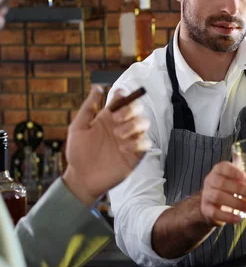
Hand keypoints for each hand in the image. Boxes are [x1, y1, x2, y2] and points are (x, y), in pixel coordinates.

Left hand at [63, 86, 149, 205]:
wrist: (81, 179)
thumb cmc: (77, 153)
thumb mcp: (78, 128)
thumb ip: (88, 108)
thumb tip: (97, 88)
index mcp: (108, 118)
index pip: (122, 100)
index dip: (123, 96)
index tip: (117, 98)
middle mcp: (121, 126)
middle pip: (137, 109)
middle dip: (130, 109)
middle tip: (116, 119)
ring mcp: (129, 140)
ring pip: (144, 123)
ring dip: (134, 125)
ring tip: (118, 136)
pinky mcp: (135, 155)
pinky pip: (146, 143)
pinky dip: (138, 143)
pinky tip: (123, 149)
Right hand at [200, 161, 245, 225]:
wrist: (215, 205)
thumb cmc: (233, 187)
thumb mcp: (245, 178)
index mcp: (220, 170)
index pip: (222, 167)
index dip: (233, 171)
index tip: (244, 176)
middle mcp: (210, 181)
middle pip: (222, 183)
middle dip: (239, 189)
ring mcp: (206, 195)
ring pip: (217, 197)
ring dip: (234, 203)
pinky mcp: (206, 210)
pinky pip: (215, 213)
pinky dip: (227, 216)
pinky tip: (238, 219)